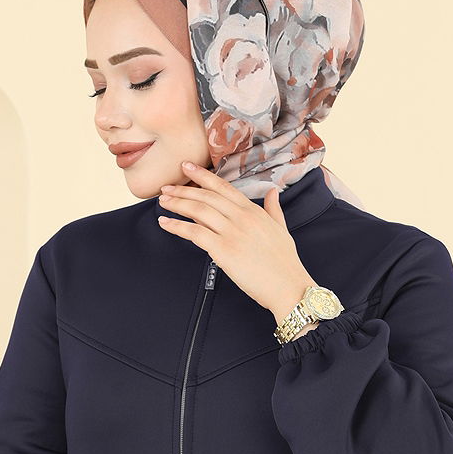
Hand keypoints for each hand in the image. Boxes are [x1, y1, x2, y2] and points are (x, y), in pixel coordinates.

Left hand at [157, 161, 315, 321]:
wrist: (289, 286)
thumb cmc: (286, 263)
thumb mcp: (282, 229)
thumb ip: (274, 209)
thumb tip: (273, 192)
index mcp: (254, 211)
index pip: (223, 187)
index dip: (202, 175)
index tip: (187, 166)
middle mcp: (242, 217)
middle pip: (207, 196)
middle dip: (183, 189)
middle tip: (166, 187)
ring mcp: (232, 232)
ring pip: (198, 210)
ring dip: (177, 204)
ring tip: (163, 201)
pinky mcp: (224, 250)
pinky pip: (195, 233)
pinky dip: (177, 226)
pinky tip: (165, 223)